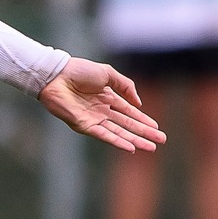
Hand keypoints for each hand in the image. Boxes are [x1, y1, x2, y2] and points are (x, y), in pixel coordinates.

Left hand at [37, 57, 164, 152]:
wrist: (57, 75)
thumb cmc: (78, 71)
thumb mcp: (107, 74)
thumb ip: (125, 86)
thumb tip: (139, 104)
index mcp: (107, 98)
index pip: (129, 112)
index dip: (143, 120)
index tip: (157, 128)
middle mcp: (102, 111)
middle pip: (127, 125)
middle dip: (144, 133)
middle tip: (161, 141)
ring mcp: (94, 119)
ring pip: (119, 132)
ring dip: (135, 140)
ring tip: (150, 147)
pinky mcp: (84, 125)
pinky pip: (104, 135)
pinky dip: (118, 142)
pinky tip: (130, 147)